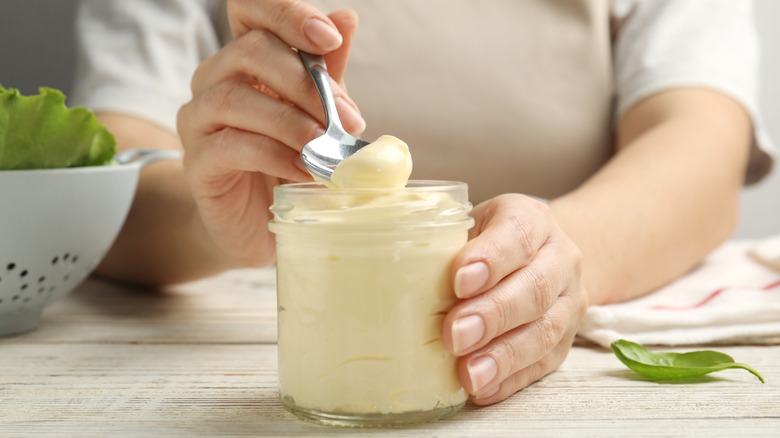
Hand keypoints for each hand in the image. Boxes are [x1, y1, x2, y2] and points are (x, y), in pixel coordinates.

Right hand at [176, 0, 364, 265]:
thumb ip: (326, 71)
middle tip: (347, 118)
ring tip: (324, 146)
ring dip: (289, 121)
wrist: (259, 226)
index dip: (285, 13)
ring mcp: (199, 121)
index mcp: (245, 60)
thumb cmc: (288, 163)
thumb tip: (346, 18)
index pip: (248, 10)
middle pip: (249, 50)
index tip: (328, 40)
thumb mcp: (316, 114)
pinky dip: (273, 154)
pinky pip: (229, 146)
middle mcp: (214, 81)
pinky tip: (303, 170)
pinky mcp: (198, 164)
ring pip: (233, 98)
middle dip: (305, 82)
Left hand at [442, 194, 587, 403]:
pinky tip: (483, 389)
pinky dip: (511, 379)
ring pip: (544, 331)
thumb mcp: (465, 224)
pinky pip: (543, 364)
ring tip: (469, 374)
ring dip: (503, 356)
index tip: (459, 281)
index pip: (518, 234)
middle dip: (492, 315)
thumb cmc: (484, 242)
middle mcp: (558, 258)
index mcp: (531, 219)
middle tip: (454, 335)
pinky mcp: (564, 342)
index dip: (491, 258)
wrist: (536, 258)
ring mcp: (568, 302)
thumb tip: (387, 267)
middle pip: (535, 288)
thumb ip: (439, 240)